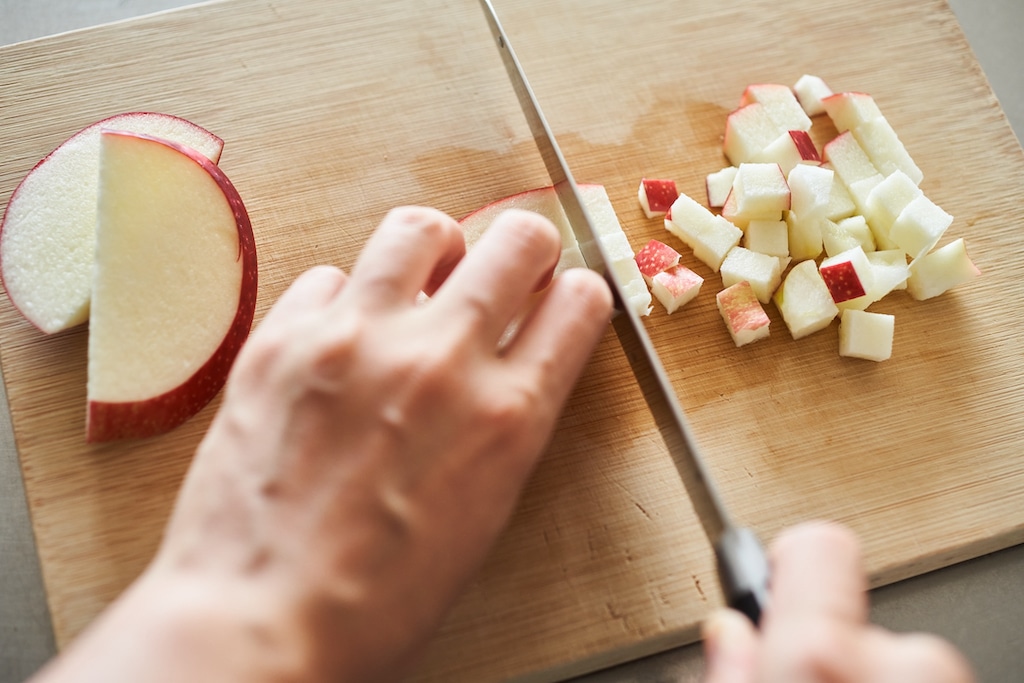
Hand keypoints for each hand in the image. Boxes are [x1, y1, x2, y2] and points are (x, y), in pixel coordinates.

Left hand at [34, 207, 610, 682]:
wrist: (262, 616)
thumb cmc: (377, 594)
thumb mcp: (483, 511)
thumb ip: (506, 423)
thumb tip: (509, 361)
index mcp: (506, 415)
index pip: (577, 303)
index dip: (576, 293)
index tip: (562, 297)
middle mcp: (440, 359)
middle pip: (517, 240)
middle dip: (525, 247)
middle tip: (509, 264)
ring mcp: (356, 339)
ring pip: (419, 229)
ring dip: (435, 249)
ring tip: (423, 278)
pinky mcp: (282, 338)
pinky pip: (330, 276)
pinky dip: (345, 297)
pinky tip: (342, 335)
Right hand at [702, 522, 974, 682]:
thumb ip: (732, 666)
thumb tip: (730, 636)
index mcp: (821, 654)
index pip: (817, 545)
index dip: (788, 559)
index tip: (775, 575)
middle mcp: (901, 661)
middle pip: (850, 612)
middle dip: (824, 643)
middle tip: (796, 680)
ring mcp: (942, 681)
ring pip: (890, 656)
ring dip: (862, 675)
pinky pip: (916, 679)